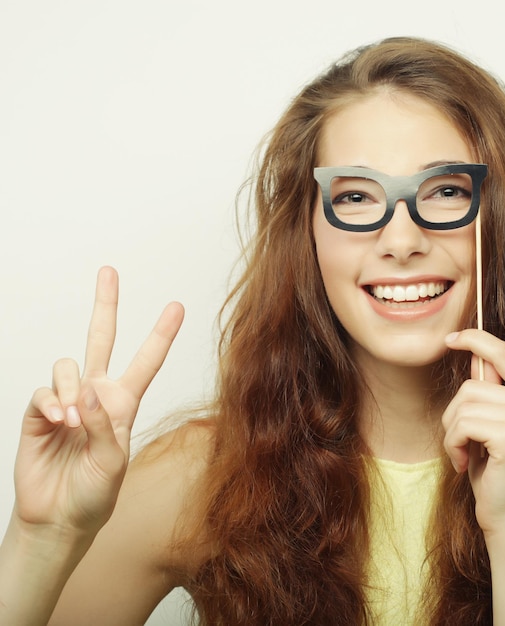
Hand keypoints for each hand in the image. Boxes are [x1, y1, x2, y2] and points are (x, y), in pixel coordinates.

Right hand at [13, 267, 183, 537]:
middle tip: (108, 272)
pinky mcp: (40, 412)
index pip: (147, 361)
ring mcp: (68, 401)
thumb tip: (89, 387)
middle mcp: (97, 395)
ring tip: (74, 422)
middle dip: (105, 305)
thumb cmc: (96, 493)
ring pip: (68, 365)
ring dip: (72, 390)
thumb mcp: (115, 461)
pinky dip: (52, 402)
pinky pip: (44, 390)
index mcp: (125, 403)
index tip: (177, 306)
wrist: (59, 518)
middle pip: (102, 339)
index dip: (161, 333)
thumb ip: (106, 424)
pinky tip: (58, 420)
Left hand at [441, 329, 504, 537]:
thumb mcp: (490, 424)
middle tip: (462, 442)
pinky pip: (461, 424)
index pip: (503, 352)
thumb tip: (473, 356)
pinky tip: (466, 463)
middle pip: (471, 384)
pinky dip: (453, 444)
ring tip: (465, 454)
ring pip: (462, 405)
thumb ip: (488, 391)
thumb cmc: (495, 470)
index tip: (450, 338)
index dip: (475, 339)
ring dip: (452, 433)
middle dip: (454, 414)